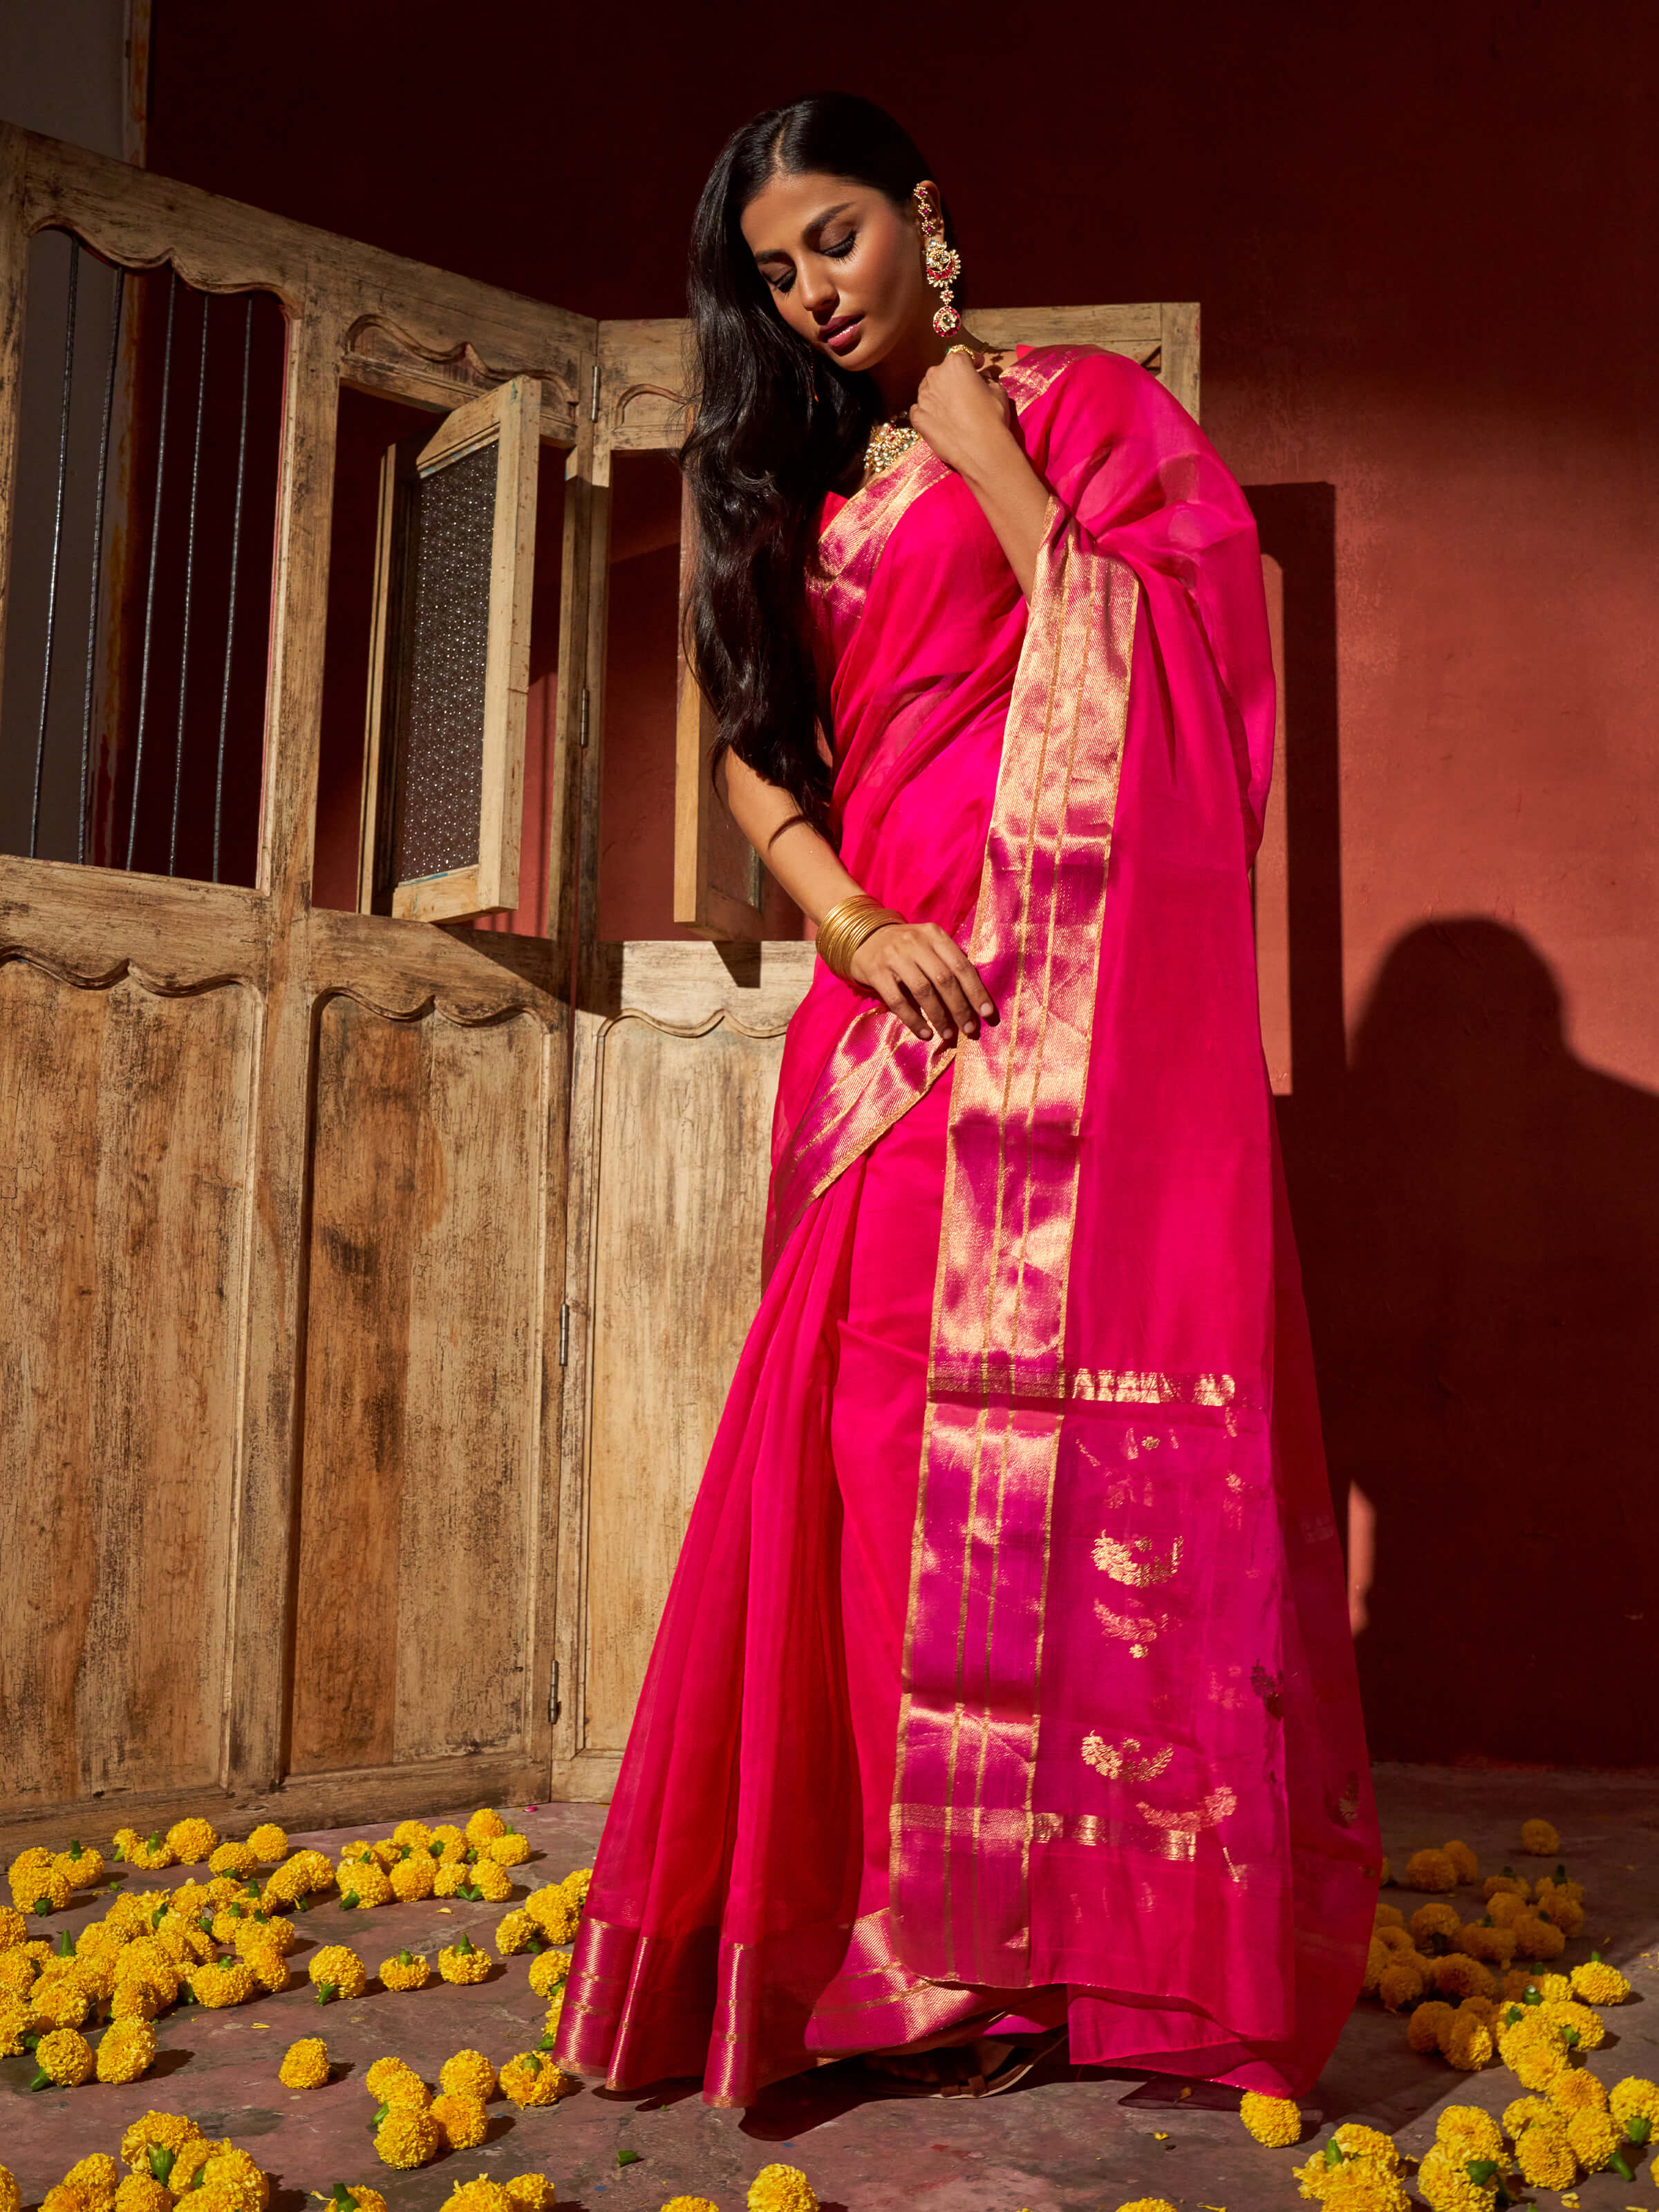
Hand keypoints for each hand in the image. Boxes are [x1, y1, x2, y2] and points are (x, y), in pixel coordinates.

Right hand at [848, 920, 995, 1042]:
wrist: (864, 937)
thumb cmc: (906, 948)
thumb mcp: (928, 946)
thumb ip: (948, 964)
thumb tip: (974, 1001)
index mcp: (934, 935)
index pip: (961, 965)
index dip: (976, 991)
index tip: (987, 1014)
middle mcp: (915, 942)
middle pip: (944, 979)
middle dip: (960, 1008)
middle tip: (970, 1030)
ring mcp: (894, 956)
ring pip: (923, 990)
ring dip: (939, 1016)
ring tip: (948, 1035)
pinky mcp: (876, 972)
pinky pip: (898, 1001)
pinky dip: (914, 1020)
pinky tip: (925, 1034)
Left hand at [909, 350, 1012, 476]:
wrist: (982, 449)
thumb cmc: (992, 416)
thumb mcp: (997, 390)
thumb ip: (987, 379)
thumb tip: (982, 377)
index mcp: (955, 364)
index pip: (962, 355)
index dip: (972, 362)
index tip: (977, 367)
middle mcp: (935, 375)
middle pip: (942, 372)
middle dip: (953, 378)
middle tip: (964, 391)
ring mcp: (923, 397)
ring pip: (929, 390)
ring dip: (939, 395)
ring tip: (952, 408)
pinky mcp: (918, 418)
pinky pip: (920, 410)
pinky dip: (929, 412)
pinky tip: (941, 420)